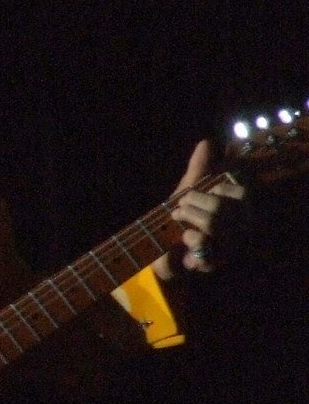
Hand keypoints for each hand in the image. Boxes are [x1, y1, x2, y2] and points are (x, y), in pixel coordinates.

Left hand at [151, 139, 246, 280]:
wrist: (161, 248)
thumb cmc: (182, 217)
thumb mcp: (189, 189)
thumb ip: (199, 167)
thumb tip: (207, 142)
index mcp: (240, 210)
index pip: (241, 193)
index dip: (217, 190)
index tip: (202, 193)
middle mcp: (242, 229)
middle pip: (221, 206)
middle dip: (193, 202)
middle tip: (181, 208)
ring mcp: (231, 248)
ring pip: (213, 223)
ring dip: (188, 217)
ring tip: (180, 221)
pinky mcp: (216, 262)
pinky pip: (202, 242)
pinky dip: (187, 236)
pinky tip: (184, 240)